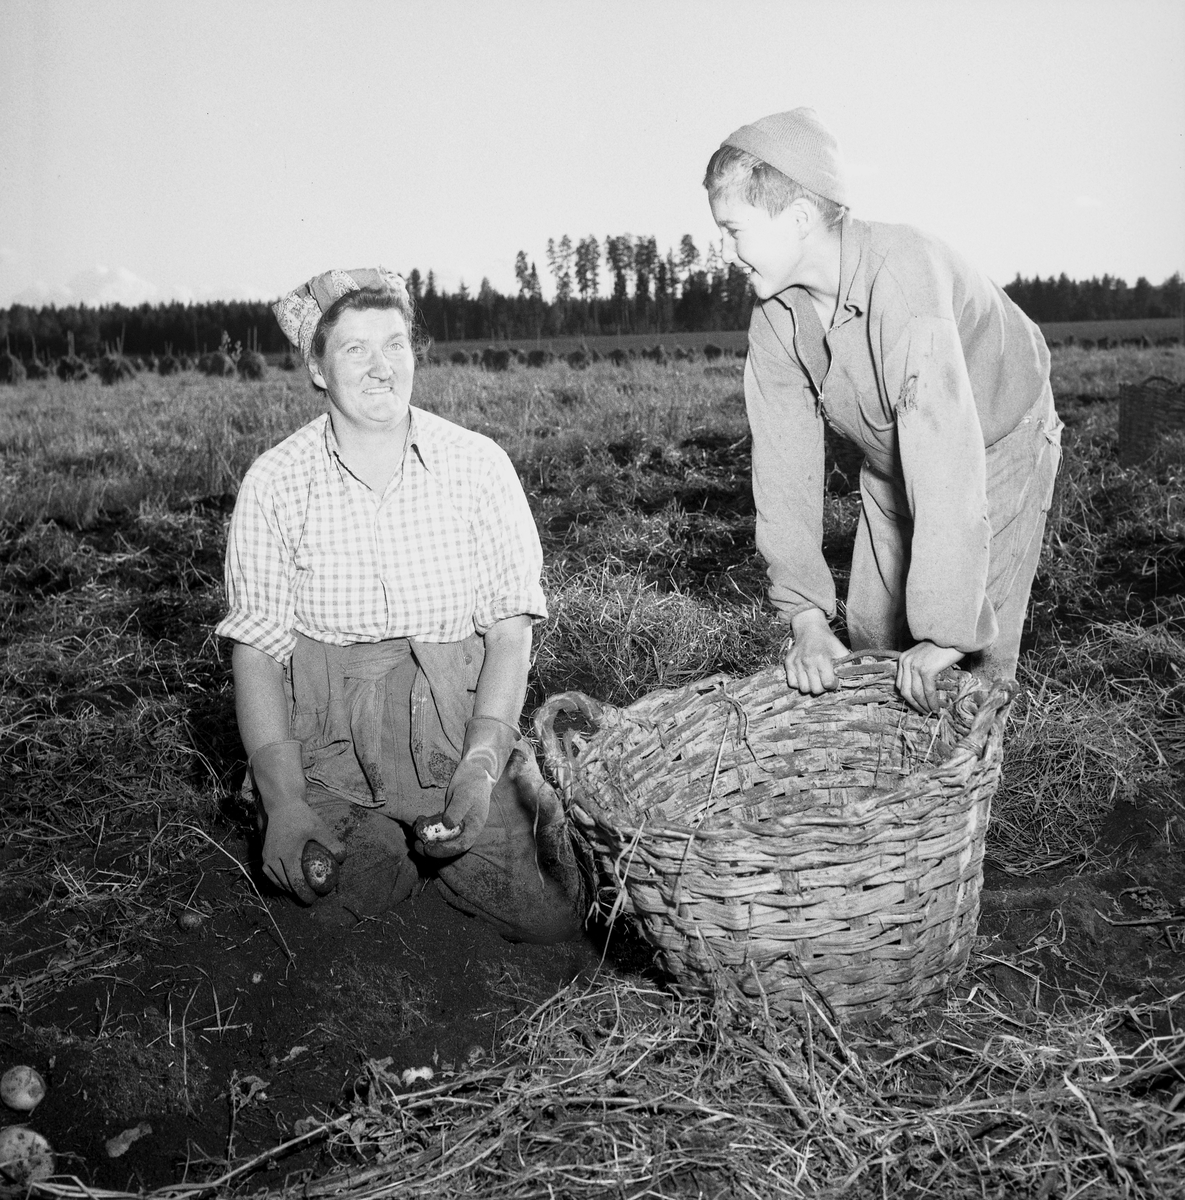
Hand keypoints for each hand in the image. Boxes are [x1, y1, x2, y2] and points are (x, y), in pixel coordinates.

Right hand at [259, 796, 345, 903]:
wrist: (282, 805)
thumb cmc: (302, 816)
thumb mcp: (319, 828)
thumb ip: (331, 843)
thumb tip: (342, 859)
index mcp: (288, 855)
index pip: (296, 882)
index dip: (304, 893)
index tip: (314, 899)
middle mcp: (274, 858)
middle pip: (285, 884)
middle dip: (297, 893)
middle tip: (310, 896)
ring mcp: (267, 857)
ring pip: (275, 880)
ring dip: (287, 888)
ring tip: (299, 890)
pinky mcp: (264, 853)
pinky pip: (269, 873)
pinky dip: (277, 880)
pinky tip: (287, 881)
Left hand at [415, 716, 517, 857]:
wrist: (474, 773)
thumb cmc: (473, 784)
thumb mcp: (466, 796)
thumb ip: (457, 810)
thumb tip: (448, 824)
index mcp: (473, 829)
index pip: (459, 846)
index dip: (443, 851)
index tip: (428, 849)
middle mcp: (464, 830)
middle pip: (447, 845)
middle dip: (430, 846)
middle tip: (415, 844)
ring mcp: (455, 825)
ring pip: (439, 837)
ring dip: (426, 836)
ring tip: (416, 827)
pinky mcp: (447, 818)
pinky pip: (435, 827)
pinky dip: (426, 826)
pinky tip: (419, 819)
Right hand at [784, 609, 847, 694]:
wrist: (810, 629)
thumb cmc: (827, 641)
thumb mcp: (841, 650)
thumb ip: (847, 665)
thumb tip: (850, 679)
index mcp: (822, 658)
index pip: (827, 684)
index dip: (833, 684)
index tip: (833, 679)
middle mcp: (807, 662)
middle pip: (815, 689)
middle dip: (822, 687)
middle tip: (824, 679)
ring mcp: (796, 663)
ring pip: (804, 689)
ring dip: (811, 686)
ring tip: (815, 679)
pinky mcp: (788, 664)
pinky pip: (792, 683)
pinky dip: (799, 683)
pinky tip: (805, 676)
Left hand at [896, 642, 964, 713]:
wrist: (953, 634)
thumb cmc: (943, 645)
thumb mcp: (924, 656)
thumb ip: (919, 668)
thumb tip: (922, 688)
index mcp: (904, 659)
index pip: (900, 684)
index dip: (908, 697)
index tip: (917, 704)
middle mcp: (906, 662)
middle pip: (906, 691)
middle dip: (915, 704)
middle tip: (924, 712)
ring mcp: (915, 666)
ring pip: (916, 693)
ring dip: (924, 706)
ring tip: (932, 711)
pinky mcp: (926, 670)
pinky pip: (928, 691)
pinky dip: (932, 702)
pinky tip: (937, 707)